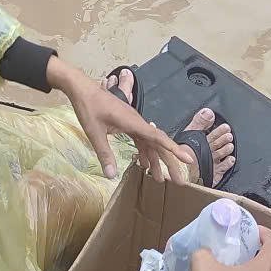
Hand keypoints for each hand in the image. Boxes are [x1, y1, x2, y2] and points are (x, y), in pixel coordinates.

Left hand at [47, 62, 191, 181]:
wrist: (82, 89)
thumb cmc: (89, 107)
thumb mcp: (94, 132)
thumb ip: (104, 153)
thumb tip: (111, 175)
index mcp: (133, 122)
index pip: (158, 137)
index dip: (174, 149)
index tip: (188, 160)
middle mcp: (137, 122)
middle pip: (158, 143)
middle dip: (169, 162)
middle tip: (179, 181)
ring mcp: (133, 122)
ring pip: (150, 143)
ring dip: (156, 160)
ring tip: (161, 179)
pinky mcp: (127, 123)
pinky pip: (141, 140)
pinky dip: (144, 152)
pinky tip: (144, 165)